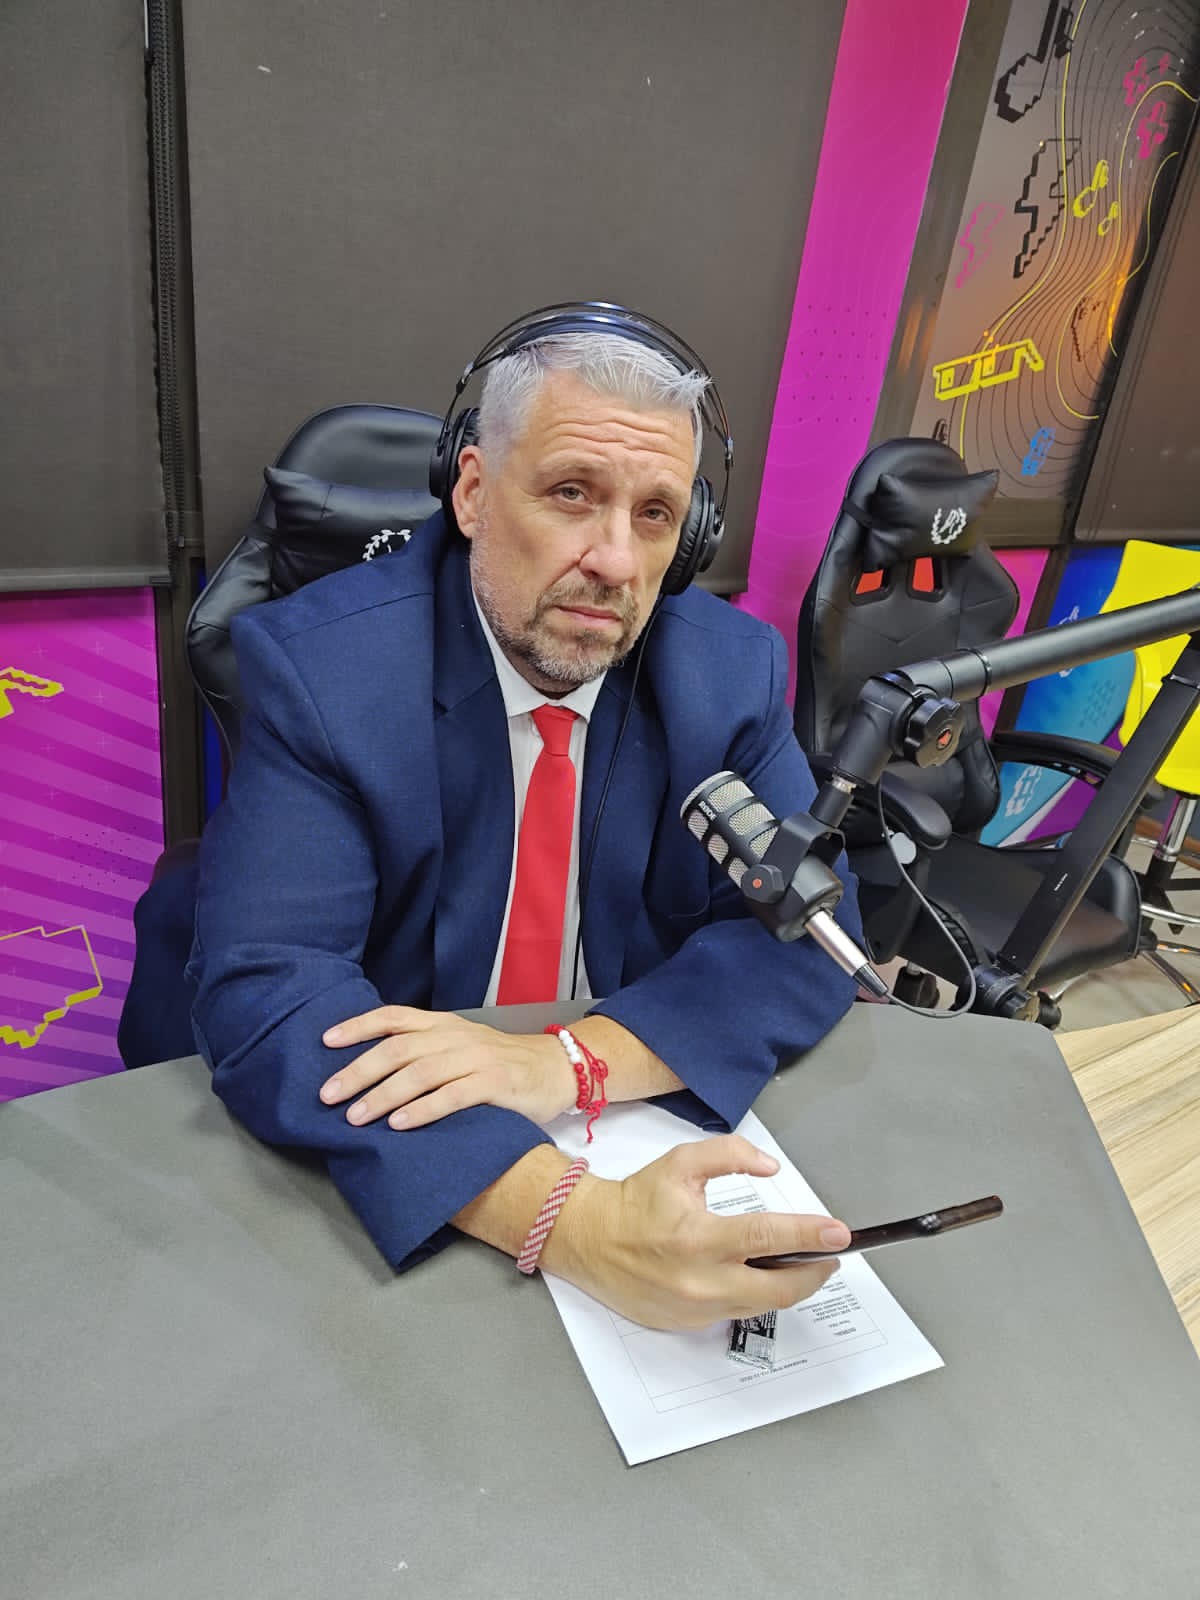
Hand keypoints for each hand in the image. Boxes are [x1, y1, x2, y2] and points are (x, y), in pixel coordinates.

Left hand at [318, 1006, 575, 1128]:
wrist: (557, 1069)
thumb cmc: (501, 1065)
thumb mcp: (460, 1049)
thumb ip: (425, 1054)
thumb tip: (370, 1076)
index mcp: (443, 1025)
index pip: (393, 1018)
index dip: (358, 1027)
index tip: (325, 1042)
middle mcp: (455, 1037)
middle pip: (399, 1048)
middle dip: (359, 1071)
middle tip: (328, 1095)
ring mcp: (476, 1059)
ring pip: (421, 1072)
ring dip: (384, 1095)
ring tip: (356, 1117)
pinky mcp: (496, 1084)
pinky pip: (453, 1095)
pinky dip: (423, 1110)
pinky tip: (400, 1125)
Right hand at [540, 1134, 850, 1330]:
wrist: (590, 1239)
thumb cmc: (636, 1200)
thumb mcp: (682, 1162)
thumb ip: (730, 1155)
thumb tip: (771, 1168)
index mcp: (699, 1237)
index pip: (769, 1237)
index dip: (810, 1235)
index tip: (839, 1234)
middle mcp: (700, 1280)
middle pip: (778, 1288)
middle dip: (814, 1273)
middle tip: (829, 1256)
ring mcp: (695, 1308)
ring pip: (761, 1305)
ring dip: (788, 1285)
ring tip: (799, 1264)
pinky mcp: (689, 1324)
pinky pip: (735, 1311)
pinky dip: (752, 1294)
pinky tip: (755, 1275)